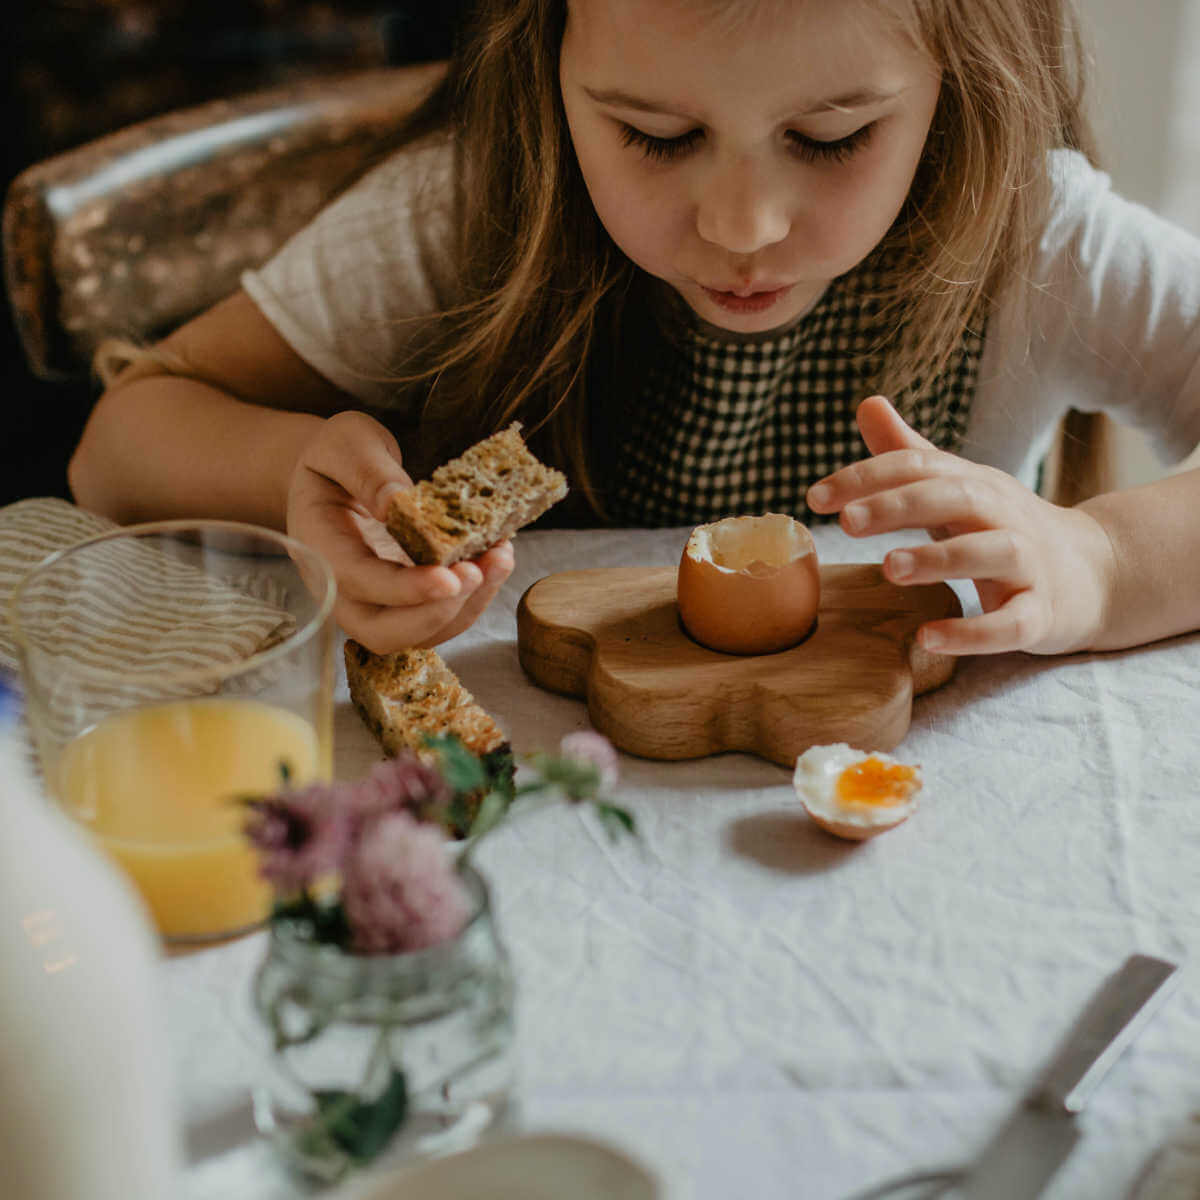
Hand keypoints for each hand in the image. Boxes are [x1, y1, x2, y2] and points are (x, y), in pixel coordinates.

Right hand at [286, 411, 513, 651]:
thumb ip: (366, 470)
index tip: (447, 577)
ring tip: (500, 558)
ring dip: (467, 605)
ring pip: (419, 633)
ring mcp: (375, 602)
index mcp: (320, 547)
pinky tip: (497, 558)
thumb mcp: (344, 443)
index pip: (357, 583)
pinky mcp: (406, 602)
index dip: (404, 589)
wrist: (337, 474)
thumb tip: (396, 503)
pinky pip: (440, 618)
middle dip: (437, 613)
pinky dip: (474, 597)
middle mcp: (343, 589)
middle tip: (478, 573)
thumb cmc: (337, 457)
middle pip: (383, 632)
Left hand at [805, 396, 1116, 654]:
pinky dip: (973, 632)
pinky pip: (1011, 623)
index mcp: (973, 485)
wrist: (1094, 574)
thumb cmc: (1004, 528)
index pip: (918, 468)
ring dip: (940, 558)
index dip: (866, 478)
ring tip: (889, 568)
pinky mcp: (1042, 614)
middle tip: (848, 521)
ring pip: (991, 552)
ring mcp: (1028, 565)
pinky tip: (929, 637)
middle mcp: (1002, 517)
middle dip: (900, 506)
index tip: (815, 497)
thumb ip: (909, 454)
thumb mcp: (958, 487)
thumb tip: (866, 403)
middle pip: (955, 498)